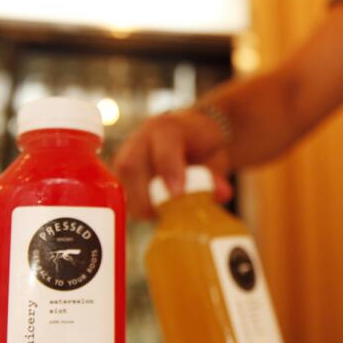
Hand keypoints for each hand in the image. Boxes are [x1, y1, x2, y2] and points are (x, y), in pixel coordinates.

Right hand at [114, 109, 233, 218]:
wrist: (190, 136)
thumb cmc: (202, 146)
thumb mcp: (215, 156)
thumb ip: (216, 175)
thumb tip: (221, 194)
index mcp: (166, 128)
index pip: (164, 146)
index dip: (169, 170)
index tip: (177, 193)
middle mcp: (141, 139)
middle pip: (132, 165)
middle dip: (147, 196)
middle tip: (166, 215)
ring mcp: (126, 156)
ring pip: (122, 183)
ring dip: (141, 205)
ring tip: (164, 214)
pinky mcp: (121, 175)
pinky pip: (122, 195)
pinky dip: (138, 209)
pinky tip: (156, 212)